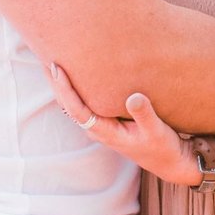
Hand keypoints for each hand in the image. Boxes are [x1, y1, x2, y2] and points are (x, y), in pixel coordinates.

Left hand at [45, 63, 200, 186]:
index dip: (65, 88)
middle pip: (68, 104)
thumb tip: (133, 97)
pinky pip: (84, 102)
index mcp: (105, 132)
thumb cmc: (162, 147)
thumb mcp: (157, 130)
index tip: (57, 67)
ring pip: (73, 103)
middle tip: (45, 52)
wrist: (169, 162)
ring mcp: (100, 125)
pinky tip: (76, 73)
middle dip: (55, 81)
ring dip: (63, 83)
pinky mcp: (107, 121)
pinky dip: (76, 87)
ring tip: (53, 58)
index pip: (76, 109)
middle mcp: (97, 129)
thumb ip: (144, 114)